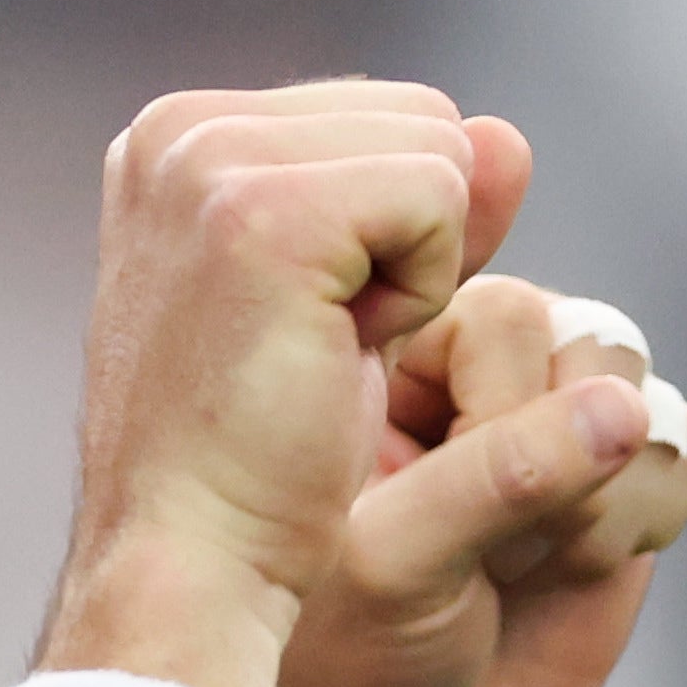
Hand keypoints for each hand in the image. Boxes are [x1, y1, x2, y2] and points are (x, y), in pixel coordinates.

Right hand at [40, 85, 530, 686]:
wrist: (193, 568)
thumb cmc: (253, 468)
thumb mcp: (346, 305)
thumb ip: (420, 208)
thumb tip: (509, 138)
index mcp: (177, 140)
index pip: (383, 119)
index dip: (390, 238)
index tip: (305, 331)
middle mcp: (180, 131)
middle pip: (422, 120)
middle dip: (408, 246)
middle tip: (317, 352)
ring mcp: (213, 163)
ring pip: (439, 154)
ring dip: (416, 274)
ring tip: (322, 357)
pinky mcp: (268, 211)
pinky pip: (438, 200)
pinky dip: (420, 294)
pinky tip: (341, 358)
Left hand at [269, 275, 686, 686]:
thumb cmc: (350, 646)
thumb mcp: (394, 558)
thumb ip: (498, 475)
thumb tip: (627, 412)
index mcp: (409, 353)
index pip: (509, 314)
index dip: (500, 413)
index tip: (443, 505)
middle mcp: (497, 369)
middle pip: (598, 341)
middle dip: (559, 466)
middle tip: (492, 550)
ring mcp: (571, 423)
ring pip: (651, 395)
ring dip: (605, 502)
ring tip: (527, 565)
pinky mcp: (634, 484)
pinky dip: (655, 517)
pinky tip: (581, 568)